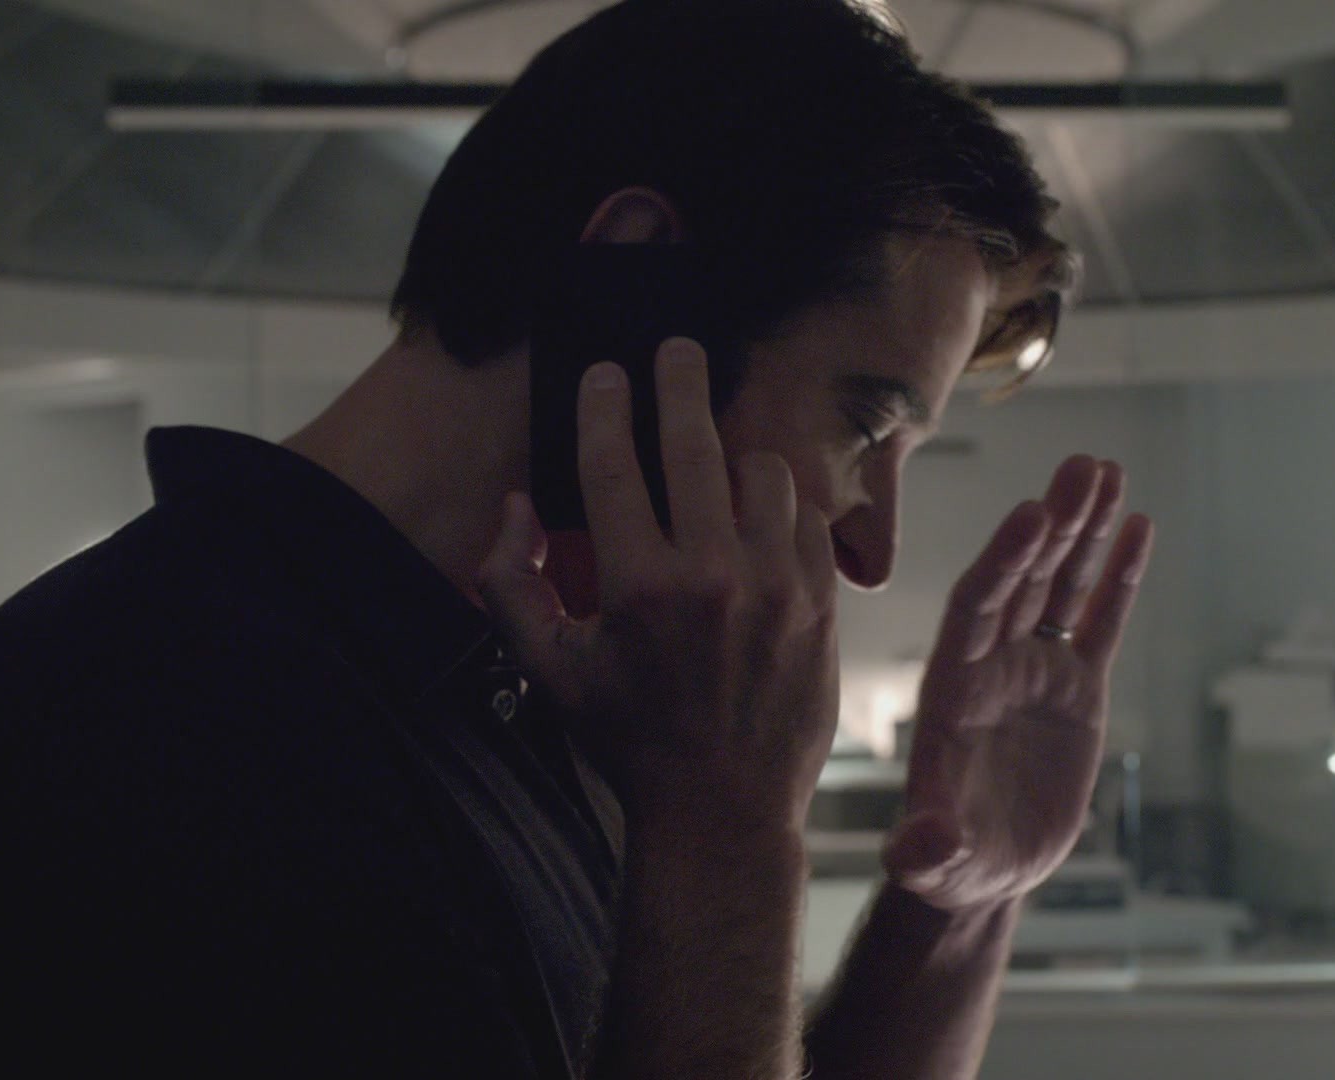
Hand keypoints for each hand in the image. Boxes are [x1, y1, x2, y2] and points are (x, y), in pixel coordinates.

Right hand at [476, 339, 838, 832]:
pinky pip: (808, 522)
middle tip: (677, 350)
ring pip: (764, 476)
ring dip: (736, 459)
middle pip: (694, 445)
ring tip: (719, 464)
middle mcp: (713, 575)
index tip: (606, 371)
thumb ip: (512, 585)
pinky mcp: (822, 605)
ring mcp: (778, 587)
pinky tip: (762, 520)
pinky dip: (783, 510)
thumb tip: (515, 507)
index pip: (613, 466)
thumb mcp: (550, 672)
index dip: (605, 407)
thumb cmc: (630, 739)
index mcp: (638, 586)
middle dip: (679, 384)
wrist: (723, 810)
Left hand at [884, 456, 1152, 911]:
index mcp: (951, 686)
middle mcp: (991, 663)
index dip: (1002, 562)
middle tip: (1083, 467)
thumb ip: (924, 848)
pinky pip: (1099, 622)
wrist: (982, 869)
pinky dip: (1118, 576)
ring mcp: (1035, 670)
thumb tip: (919, 847)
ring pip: (1060, 586)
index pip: (975, 610)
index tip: (1030, 514)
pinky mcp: (1077, 689)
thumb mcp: (933, 860)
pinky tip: (1138, 526)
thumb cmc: (949, 861)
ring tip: (1109, 471)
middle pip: (1022, 579)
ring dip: (1084, 530)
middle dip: (1052, 524)